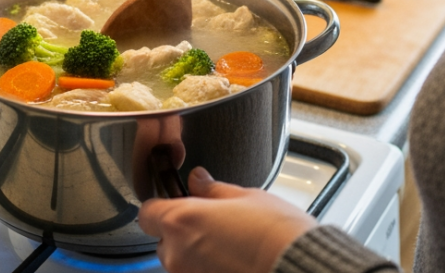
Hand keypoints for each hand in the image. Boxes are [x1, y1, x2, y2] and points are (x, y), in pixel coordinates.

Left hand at [138, 166, 317, 272]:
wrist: (297, 270)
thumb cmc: (276, 234)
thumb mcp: (246, 197)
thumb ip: (213, 190)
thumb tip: (198, 180)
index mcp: (182, 221)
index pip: (147, 213)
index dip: (161, 205)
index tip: (178, 201)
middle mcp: (178, 254)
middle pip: (164, 240)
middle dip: (183, 232)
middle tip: (213, 224)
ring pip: (181, 262)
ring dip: (197, 254)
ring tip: (230, 245)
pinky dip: (210, 269)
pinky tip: (234, 261)